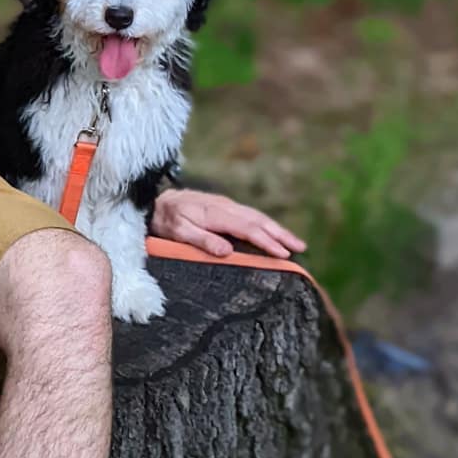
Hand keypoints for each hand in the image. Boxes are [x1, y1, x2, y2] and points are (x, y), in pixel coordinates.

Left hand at [150, 187, 306, 259]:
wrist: (156, 203)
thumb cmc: (166, 220)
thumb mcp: (178, 232)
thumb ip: (201, 240)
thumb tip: (227, 251)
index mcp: (214, 213)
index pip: (247, 228)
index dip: (266, 241)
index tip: (283, 254)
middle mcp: (224, 206)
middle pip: (258, 220)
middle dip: (281, 235)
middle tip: (301, 248)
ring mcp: (226, 205)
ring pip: (257, 217)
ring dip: (277, 230)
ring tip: (296, 244)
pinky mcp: (225, 207)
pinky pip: (250, 216)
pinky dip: (266, 225)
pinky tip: (274, 234)